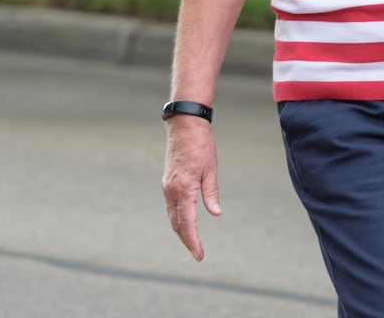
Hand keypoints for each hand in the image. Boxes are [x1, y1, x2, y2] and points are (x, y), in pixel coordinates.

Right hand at [161, 118, 221, 260]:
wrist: (184, 129)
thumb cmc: (201, 147)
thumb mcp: (210, 170)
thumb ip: (211, 194)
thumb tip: (216, 214)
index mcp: (183, 190)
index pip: (187, 223)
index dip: (193, 240)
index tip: (199, 254)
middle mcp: (171, 192)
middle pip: (178, 224)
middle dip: (187, 240)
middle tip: (198, 254)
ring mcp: (167, 188)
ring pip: (173, 217)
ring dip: (182, 231)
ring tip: (192, 243)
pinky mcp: (168, 184)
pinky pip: (171, 208)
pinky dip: (177, 219)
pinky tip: (184, 224)